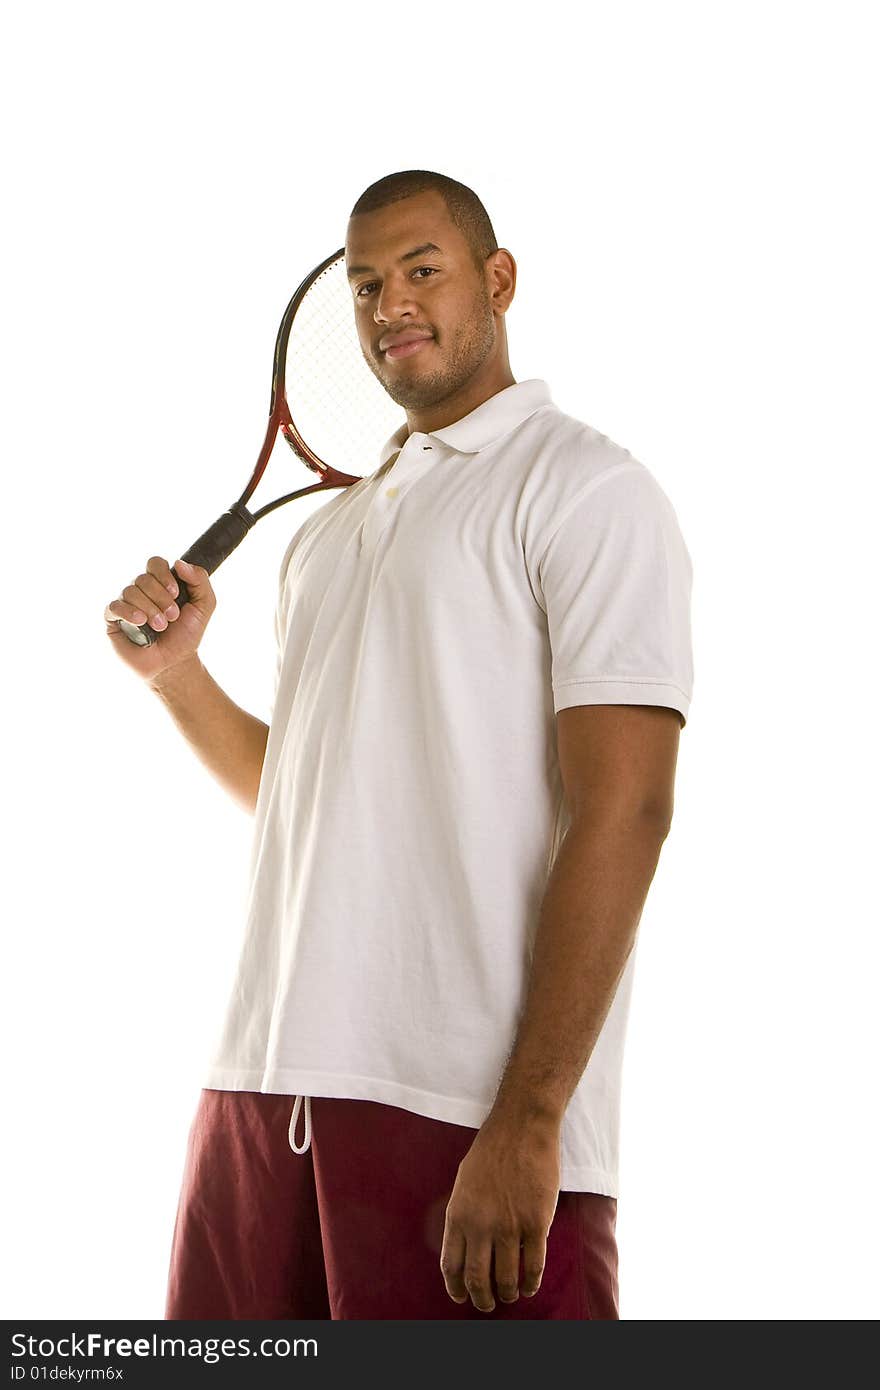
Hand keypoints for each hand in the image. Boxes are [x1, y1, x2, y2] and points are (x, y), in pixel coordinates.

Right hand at [104, 555, 214, 681]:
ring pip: (130, 591)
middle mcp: (141, 591)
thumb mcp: (205, 605)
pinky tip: (140, 622)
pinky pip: (114, 606)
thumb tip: (179, 563)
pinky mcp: (113, 619)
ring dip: (150, 609)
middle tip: (172, 617)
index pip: (155, 563)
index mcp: (160, 583)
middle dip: (161, 598)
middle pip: (143, 578)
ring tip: (160, 626)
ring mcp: (126, 604)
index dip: (164, 575)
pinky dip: (128, 612)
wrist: (174, 663)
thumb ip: (200, 579)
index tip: (176, 593)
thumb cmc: (186, 635)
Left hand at [440, 1115, 560, 1312]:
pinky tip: (530, 1285)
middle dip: (482, 1299)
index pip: (452, 1265)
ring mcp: (509, 1226)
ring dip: (508, 1293)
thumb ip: (463, 1214)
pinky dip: (531, 1282)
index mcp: (458, 1214)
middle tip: (488, 1303)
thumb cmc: (492, 1150)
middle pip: (477, 1279)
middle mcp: (481, 1225)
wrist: (522, 1127)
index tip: (461, 1297)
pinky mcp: (536, 1224)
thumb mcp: (464, 1181)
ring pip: (506, 1278)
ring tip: (511, 1295)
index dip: (456, 1288)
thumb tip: (463, 1245)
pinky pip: (533, 1265)